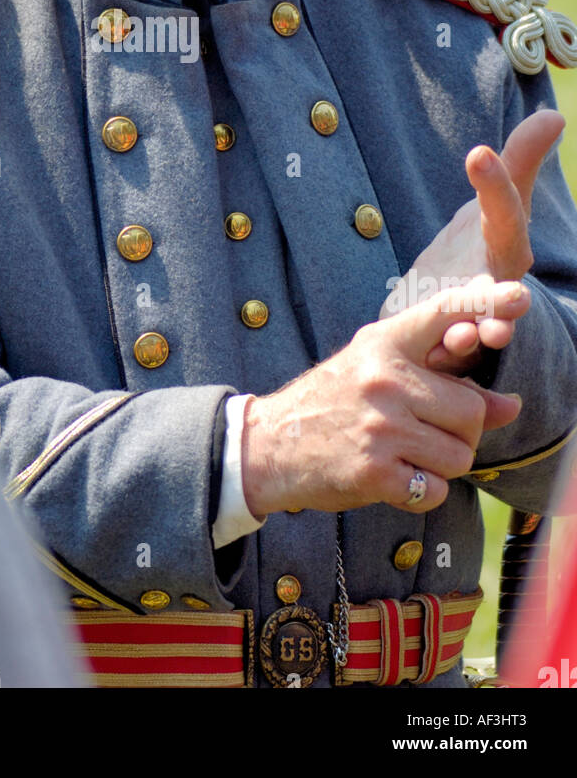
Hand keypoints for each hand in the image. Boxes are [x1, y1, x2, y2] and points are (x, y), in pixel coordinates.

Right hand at [241, 277, 527, 517]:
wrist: (269, 444)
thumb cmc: (333, 404)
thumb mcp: (380, 375)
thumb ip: (445, 385)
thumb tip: (512, 405)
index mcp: (385, 343)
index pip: (443, 313)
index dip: (484, 304)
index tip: (518, 296)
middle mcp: (384, 378)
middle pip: (472, 409)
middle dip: (462, 431)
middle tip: (428, 432)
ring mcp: (380, 425)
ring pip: (460, 454)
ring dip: (443, 465)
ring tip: (407, 454)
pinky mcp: (374, 471)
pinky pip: (434, 488)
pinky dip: (422, 491)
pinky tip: (394, 477)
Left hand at [382, 110, 564, 372]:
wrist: (453, 305)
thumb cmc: (479, 250)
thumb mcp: (498, 208)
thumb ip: (520, 163)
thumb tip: (555, 113)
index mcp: (506, 247)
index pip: (504, 213)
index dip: (496, 184)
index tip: (477, 153)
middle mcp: (496, 289)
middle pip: (503, 293)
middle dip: (507, 297)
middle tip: (516, 296)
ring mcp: (473, 323)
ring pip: (476, 335)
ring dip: (471, 338)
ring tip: (463, 339)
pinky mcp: (445, 352)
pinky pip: (445, 363)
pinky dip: (439, 363)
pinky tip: (429, 359)